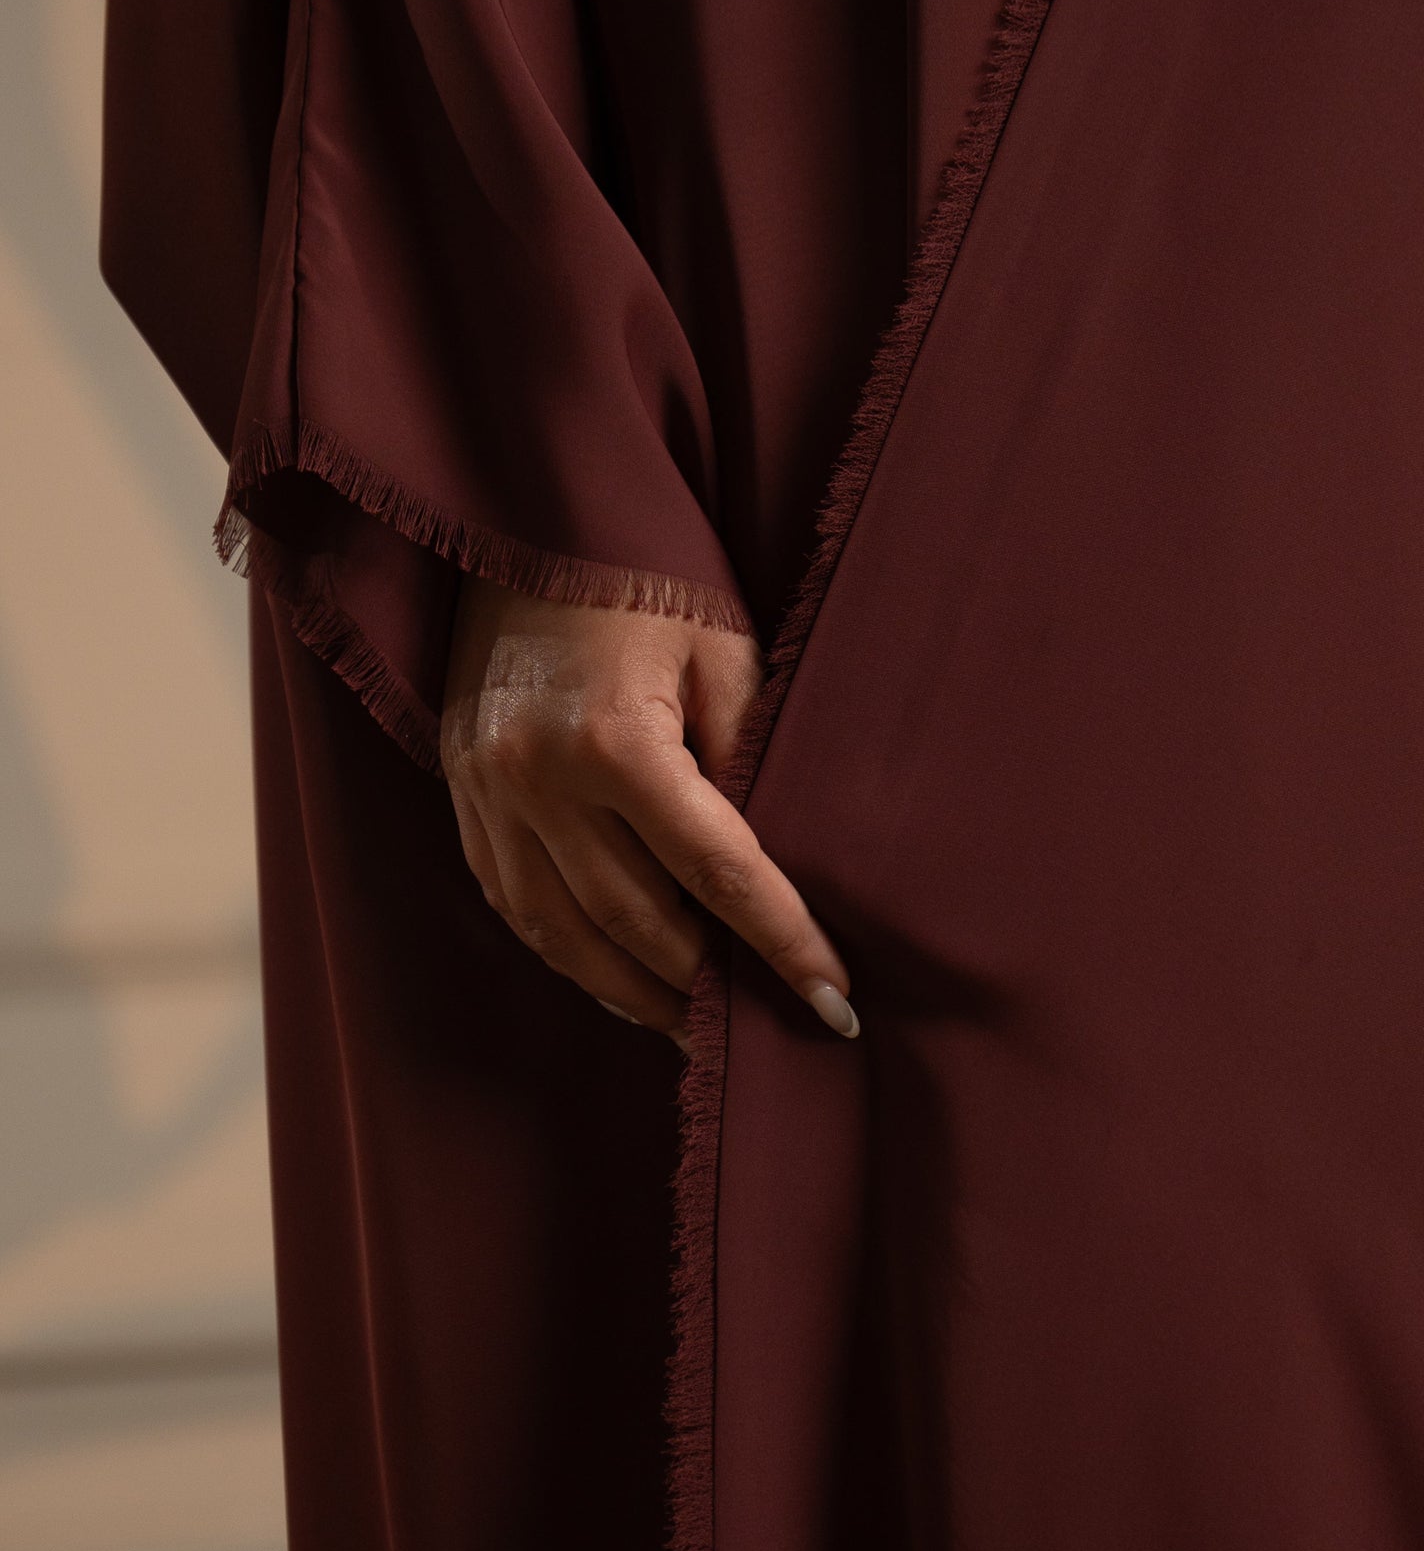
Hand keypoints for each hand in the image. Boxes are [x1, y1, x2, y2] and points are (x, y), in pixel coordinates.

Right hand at [439, 574, 859, 1048]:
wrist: (531, 521)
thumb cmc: (649, 580)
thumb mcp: (725, 657)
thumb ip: (749, 767)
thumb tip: (780, 876)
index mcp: (615, 741)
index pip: (719, 875)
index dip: (783, 945)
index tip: (835, 1004)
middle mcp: (538, 780)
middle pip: (639, 923)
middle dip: (713, 985)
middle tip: (773, 1029)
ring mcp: (488, 795)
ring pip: (566, 936)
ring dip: (639, 994)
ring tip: (699, 1029)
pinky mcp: (460, 794)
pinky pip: (515, 906)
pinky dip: (571, 957)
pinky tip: (621, 979)